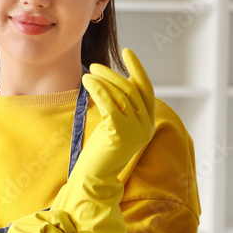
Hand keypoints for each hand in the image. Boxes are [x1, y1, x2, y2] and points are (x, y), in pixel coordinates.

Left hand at [50, 48, 156, 232]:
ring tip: (87, 73)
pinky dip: (99, 89)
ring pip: (121, 94)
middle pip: (132, 89)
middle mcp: (145, 127)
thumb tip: (113, 84)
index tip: (127, 51)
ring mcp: (135, 131)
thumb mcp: (112, 128)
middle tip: (94, 65)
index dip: (138, 69)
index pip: (146, 90)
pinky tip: (86, 82)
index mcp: (146, 125)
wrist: (92, 181)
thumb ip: (119, 109)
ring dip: (103, 80)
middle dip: (114, 73)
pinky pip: (110, 103)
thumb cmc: (98, 156)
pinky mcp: (119, 133)